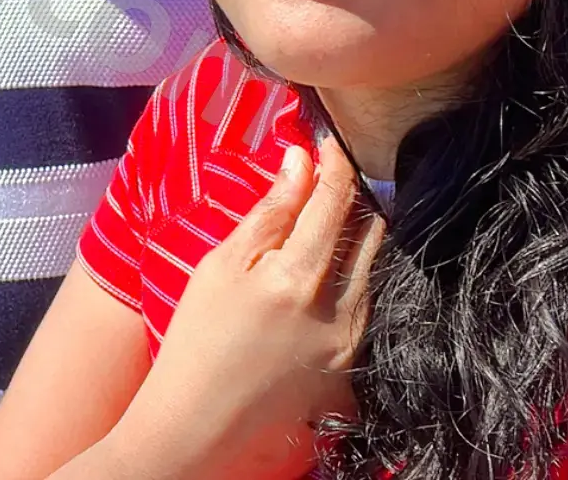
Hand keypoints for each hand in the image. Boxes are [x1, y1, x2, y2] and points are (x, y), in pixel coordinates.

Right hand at [117, 140, 384, 478]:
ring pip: (372, 272)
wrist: (199, 423)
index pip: (335, 202)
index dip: (335, 164)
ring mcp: (351, 346)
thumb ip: (268, 213)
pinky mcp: (354, 372)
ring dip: (354, 243)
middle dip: (351, 201)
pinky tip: (318, 288)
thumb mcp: (221, 267)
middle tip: (326, 185)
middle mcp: (336, 311)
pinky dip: (350, 287)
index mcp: (295, 278)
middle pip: (369, 233)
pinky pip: (366, 312)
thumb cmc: (196, 339)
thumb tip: (299, 161)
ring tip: (319, 233)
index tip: (328, 143)